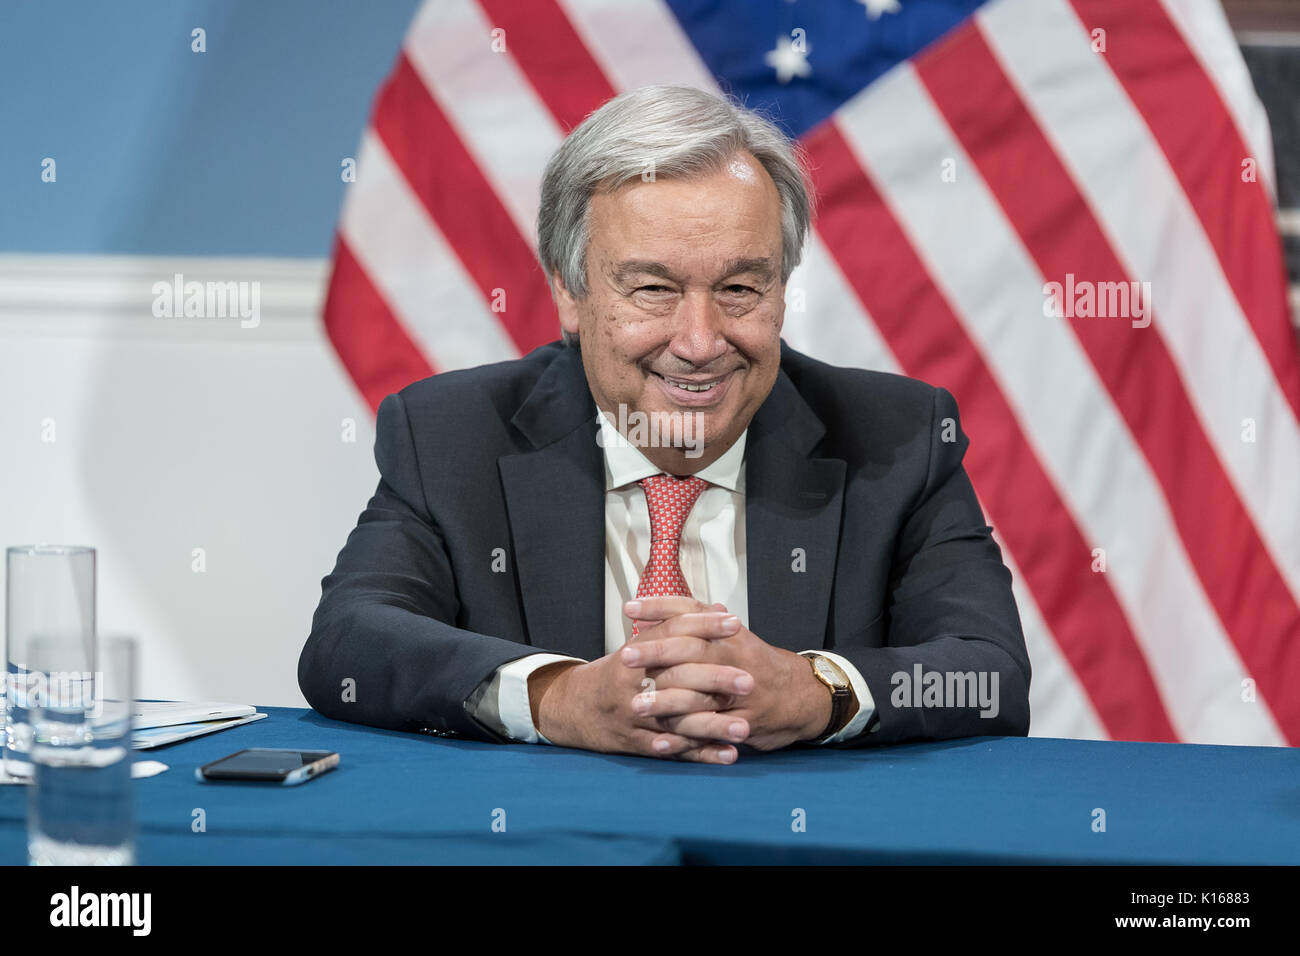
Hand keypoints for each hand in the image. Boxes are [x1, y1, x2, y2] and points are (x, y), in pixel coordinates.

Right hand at [528, 619, 754, 762]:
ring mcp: (634, 716)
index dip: (704, 625)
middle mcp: (632, 683)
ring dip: (713, 726)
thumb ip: (677, 628)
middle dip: (716, 679)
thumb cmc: (617, 673)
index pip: (672, 631)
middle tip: (750, 681)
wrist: (572, 707)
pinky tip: (728, 755)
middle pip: (678, 677)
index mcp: (635, 652)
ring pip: (677, 720)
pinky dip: (701, 754)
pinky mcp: (637, 744)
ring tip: (745, 728)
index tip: (735, 623)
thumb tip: (719, 609)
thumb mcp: (640, 645)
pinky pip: (673, 750)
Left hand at [624, 596, 831, 750]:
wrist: (800, 697)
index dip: (660, 608)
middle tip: (625, 657)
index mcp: (729, 634)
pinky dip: (682, 739)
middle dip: (657, 653)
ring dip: (666, 701)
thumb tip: (671, 608)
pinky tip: (657, 742)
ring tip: (635, 705)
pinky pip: (708, 732)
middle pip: (692, 650)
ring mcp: (739, 692)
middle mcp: (734, 658)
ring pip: (699, 695)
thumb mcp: (734, 637)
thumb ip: (704, 621)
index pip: (692, 613)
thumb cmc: (756, 664)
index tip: (629, 608)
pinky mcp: (741, 723)